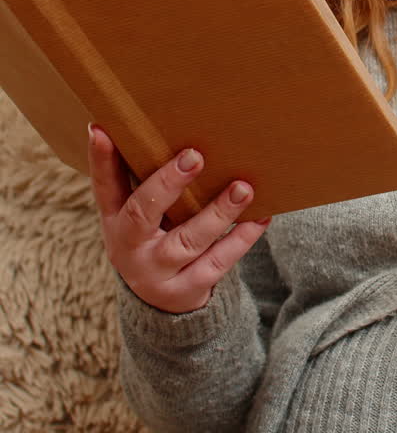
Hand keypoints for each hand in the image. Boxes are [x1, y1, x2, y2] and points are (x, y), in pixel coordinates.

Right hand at [89, 125, 270, 311]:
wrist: (160, 308)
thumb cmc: (152, 240)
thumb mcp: (133, 217)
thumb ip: (133, 178)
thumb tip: (122, 125)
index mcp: (114, 221)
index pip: (103, 186)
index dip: (100, 159)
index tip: (101, 129)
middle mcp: (129, 248)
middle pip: (142, 214)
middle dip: (167, 184)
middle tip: (195, 156)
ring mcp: (157, 273)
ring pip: (189, 240)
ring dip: (218, 212)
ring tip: (242, 188)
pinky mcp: (188, 289)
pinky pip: (218, 263)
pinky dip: (241, 239)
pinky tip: (260, 217)